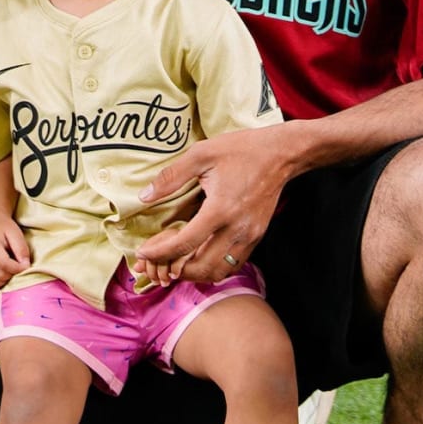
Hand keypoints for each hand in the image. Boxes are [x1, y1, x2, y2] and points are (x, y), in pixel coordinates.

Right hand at [0, 218, 31, 291]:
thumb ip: (21, 249)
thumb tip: (25, 266)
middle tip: (18, 265)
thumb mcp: (16, 233)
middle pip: (0, 276)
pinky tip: (3, 274)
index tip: (26, 264)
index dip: (19, 268)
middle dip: (13, 274)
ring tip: (10, 269)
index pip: (5, 265)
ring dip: (5, 280)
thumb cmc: (5, 229)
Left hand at [134, 125, 298, 283]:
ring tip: (176, 262)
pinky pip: (233, 264)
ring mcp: (249, 235)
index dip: (159, 253)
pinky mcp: (257, 236)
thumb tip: (144, 196)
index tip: (142, 254)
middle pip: (201, 267)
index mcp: (220, 209)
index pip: (184, 244)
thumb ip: (171, 177)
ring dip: (194, 273)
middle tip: (156, 262)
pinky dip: (213, 267)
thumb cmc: (241, 150)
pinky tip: (199, 256)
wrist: (281, 153)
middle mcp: (236, 229)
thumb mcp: (201, 154)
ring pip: (218, 271)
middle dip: (174, 269)